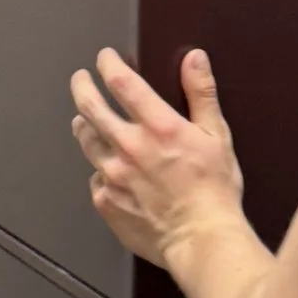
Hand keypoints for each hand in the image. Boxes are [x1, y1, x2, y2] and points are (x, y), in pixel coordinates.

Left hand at [70, 47, 245, 269]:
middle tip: (80, 79)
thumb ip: (201, 94)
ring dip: (84, 126)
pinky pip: (95, 178)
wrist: (200, 239)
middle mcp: (129, 147)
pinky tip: (107, 170)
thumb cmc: (214, 191)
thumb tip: (194, 58)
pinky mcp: (106, 201)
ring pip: (86, 141)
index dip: (109, 65)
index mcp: (158, 127)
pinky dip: (100, 170)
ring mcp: (113, 175)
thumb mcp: (217, 136)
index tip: (105, 58)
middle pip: (90, 107)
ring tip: (84, 120)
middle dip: (82, 87)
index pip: (122, 83)